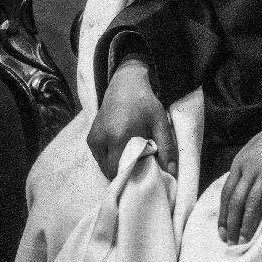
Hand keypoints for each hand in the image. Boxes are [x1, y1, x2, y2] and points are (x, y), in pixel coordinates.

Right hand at [86, 57, 176, 181]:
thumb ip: (167, 147)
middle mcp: (101, 139)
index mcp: (118, 137)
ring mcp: (93, 138)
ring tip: (131, 157)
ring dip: (116, 166)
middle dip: (123, 173)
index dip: (129, 177)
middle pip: (109, 171)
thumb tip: (172, 172)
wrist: (125, 85)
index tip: (142, 174)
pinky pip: (99, 158)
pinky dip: (109, 159)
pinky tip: (122, 151)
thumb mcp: (160, 123)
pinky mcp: (90, 138)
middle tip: (138, 166)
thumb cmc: (145, 103)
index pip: (118, 171)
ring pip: (103, 166)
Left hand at [219, 127, 261, 244]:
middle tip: (232, 242)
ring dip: (248, 224)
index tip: (221, 232)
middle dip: (232, 224)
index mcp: (239, 164)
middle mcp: (251, 169)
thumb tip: (234, 198)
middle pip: (237, 201)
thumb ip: (242, 173)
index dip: (223, 215)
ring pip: (253, 203)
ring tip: (245, 240)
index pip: (226, 193)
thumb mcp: (249, 153)